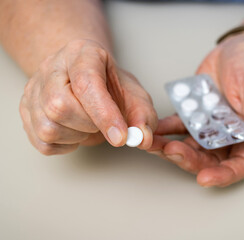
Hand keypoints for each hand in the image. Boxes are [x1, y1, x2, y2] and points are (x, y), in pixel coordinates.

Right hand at [20, 39, 156, 154]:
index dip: (105, 114)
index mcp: (81, 54)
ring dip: (79, 135)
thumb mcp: (133, 93)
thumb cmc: (108, 83)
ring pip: (49, 128)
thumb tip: (142, 139)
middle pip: (60, 107)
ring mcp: (33, 90)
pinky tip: (77, 130)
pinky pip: (44, 143)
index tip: (121, 137)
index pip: (86, 83)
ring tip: (90, 123)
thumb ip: (142, 115)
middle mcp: (51, 68)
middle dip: (91, 125)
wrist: (83, 75)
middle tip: (104, 121)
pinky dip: (67, 144)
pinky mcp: (26, 112)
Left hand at [148, 32, 243, 186]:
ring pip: (190, 147)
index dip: (224, 175)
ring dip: (170, 148)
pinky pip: (177, 127)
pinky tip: (152, 127)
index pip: (240, 164)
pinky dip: (164, 130)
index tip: (204, 178)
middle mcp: (228, 137)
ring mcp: (208, 128)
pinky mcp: (194, 117)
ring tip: (152, 142)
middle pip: (209, 159)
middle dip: (189, 160)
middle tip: (171, 151)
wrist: (235, 50)